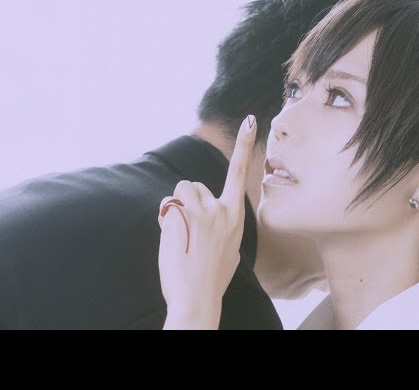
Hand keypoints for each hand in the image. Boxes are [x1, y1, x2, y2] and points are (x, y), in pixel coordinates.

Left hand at [158, 115, 256, 328]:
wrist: (197, 297)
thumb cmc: (213, 277)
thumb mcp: (232, 251)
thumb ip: (227, 229)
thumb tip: (220, 224)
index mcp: (236, 216)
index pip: (241, 173)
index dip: (245, 145)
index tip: (251, 121)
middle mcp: (221, 209)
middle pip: (196, 185)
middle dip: (188, 201)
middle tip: (189, 230)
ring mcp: (201, 211)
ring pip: (180, 191)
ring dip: (176, 207)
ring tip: (181, 234)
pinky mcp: (180, 216)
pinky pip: (167, 206)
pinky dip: (166, 218)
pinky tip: (173, 239)